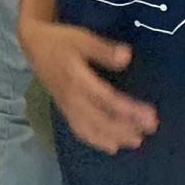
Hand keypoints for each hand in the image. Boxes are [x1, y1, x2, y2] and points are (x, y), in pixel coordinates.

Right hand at [21, 19, 157, 153]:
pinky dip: (95, 140)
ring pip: (91, 128)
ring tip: (135, 142)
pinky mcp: (64, 109)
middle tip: (149, 130)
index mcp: (77, 79)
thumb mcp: (82, 38)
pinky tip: (111, 146)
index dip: (129, 110)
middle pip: (101, 119)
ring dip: (113, 137)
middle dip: (126, 127)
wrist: (33, 45)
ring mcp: (67, 106)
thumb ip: (104, 49)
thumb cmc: (61, 40)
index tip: (151, 116)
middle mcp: (72, 97)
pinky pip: (79, 129)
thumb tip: (127, 56)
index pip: (107, 99)